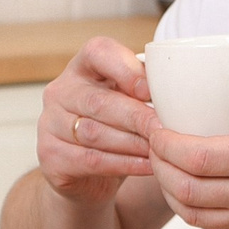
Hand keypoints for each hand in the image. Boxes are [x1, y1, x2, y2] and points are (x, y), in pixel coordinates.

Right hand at [40, 38, 156, 203]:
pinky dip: (124, 164)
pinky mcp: (50, 156)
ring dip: (133, 143)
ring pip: (94, 132)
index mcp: (82, 69)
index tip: (149, 90)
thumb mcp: (128, 102)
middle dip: (136, 117)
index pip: (97, 52)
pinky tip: (147, 165)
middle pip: (98, 101)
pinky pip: (91, 160)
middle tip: (165, 129)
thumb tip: (178, 90)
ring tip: (160, 150)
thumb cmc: (115, 130)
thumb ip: (144, 90)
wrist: (85, 176)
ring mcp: (49, 125)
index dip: (124, 68)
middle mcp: (60, 92)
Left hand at [148, 59, 228, 228]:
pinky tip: (181, 183)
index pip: (197, 157)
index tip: (155, 125)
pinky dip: (185, 205)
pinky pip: (207, 224)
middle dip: (157, 163)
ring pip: (190, 211)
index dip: (164, 143)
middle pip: (185, 186)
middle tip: (151, 140)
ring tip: (161, 160)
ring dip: (166, 186)